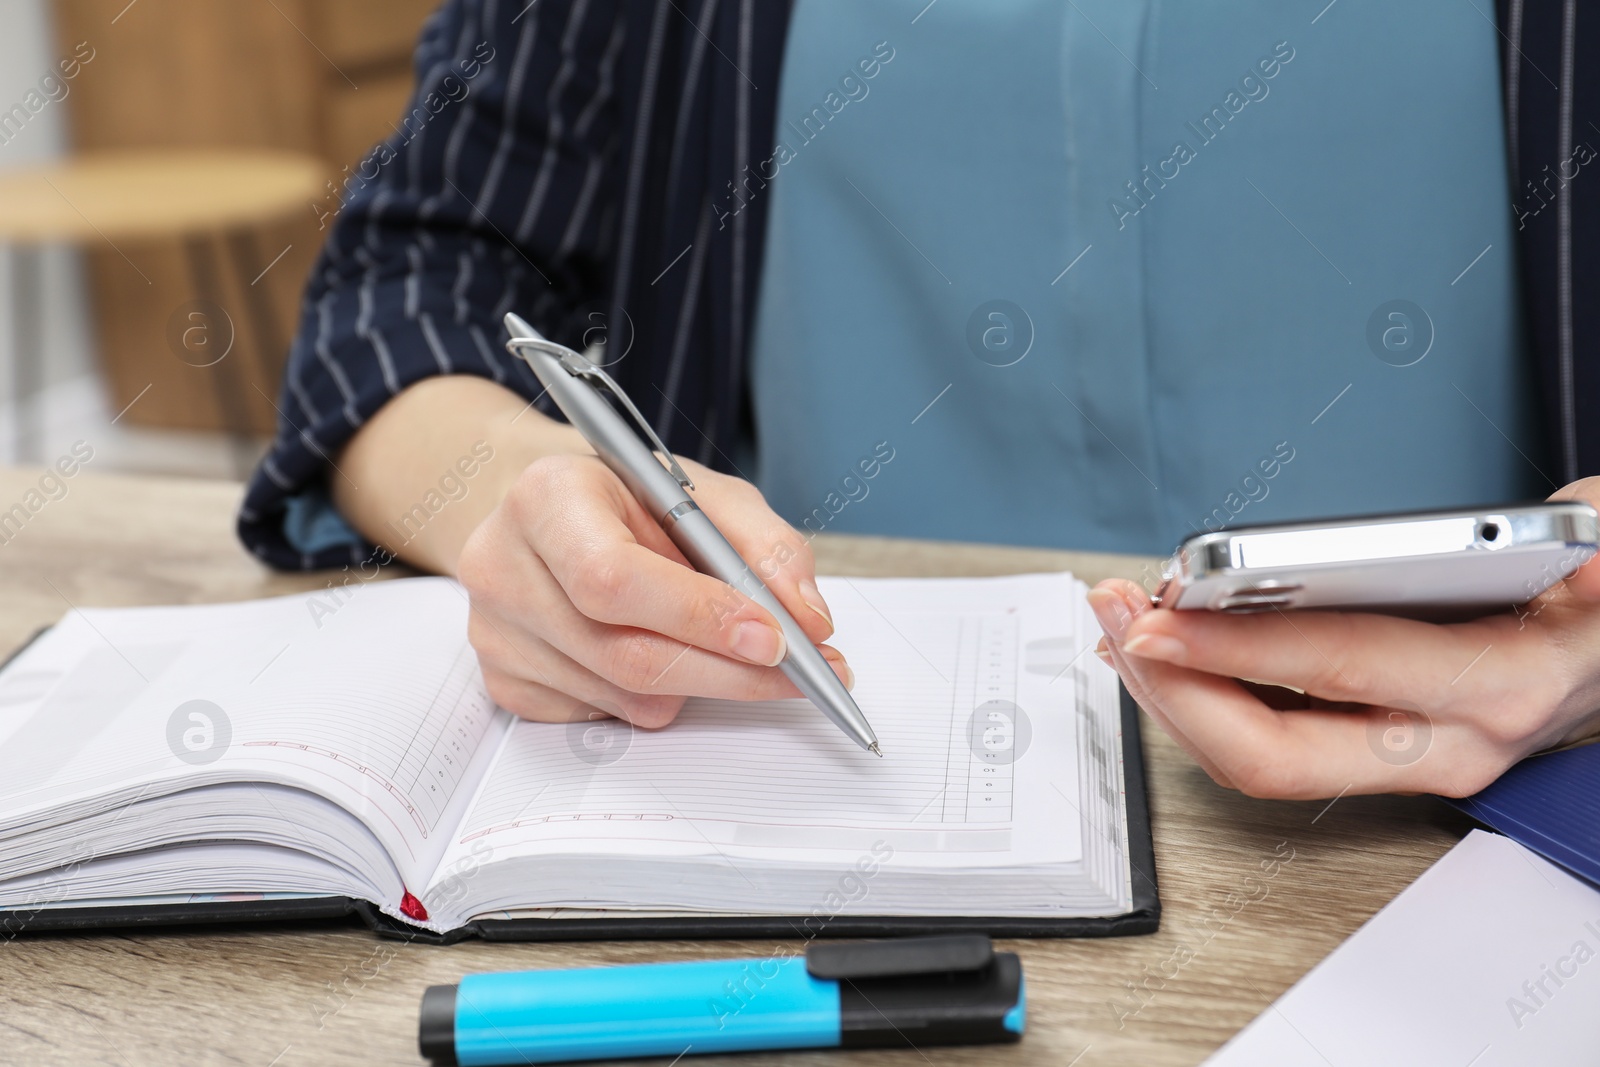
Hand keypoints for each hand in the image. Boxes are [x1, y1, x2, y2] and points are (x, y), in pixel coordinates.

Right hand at [456, 453, 847, 726]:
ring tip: (719, 645)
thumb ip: (766, 545)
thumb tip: (807, 620)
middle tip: (799, 674)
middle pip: (624, 652)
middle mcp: (503, 565)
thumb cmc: (628, 502)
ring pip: (624, 696)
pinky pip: (603, 718)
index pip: (614, 577)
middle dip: (727, 671)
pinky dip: (652, 697)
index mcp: (547, 496)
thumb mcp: (703, 494)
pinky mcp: (503, 682)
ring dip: (696, 684)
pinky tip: (658, 650)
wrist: (551, 516)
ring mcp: (494, 632)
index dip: (699, 616)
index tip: (775, 639)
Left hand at [1088, 478, 1599, 799]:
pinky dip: (1203, 695)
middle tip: (1115, 617)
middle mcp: (1447, 744)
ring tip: (1120, 622)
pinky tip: (1163, 650)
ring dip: (1173, 696)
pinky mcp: (1380, 753)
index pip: (1336, 669)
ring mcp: (1411, 761)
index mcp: (1495, 686)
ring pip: (1258, 759)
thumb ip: (1546, 537)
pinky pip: (1271, 740)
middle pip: (1270, 753)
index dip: (1232, 647)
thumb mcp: (1591, 542)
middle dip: (1172, 690)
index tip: (1157, 617)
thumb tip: (1513, 540)